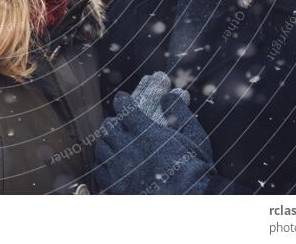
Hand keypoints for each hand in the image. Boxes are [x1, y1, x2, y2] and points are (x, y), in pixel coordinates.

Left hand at [94, 73, 214, 193]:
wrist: (189, 201)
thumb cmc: (195, 169)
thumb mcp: (194, 137)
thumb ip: (180, 113)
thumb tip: (170, 95)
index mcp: (145, 132)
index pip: (123, 106)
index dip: (122, 100)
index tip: (123, 99)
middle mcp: (127, 147)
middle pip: (108, 126)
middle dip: (114, 122)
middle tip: (120, 125)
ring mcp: (119, 168)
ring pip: (102, 146)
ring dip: (107, 142)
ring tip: (115, 144)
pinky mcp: (115, 186)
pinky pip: (100, 169)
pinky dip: (103, 163)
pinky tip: (111, 164)